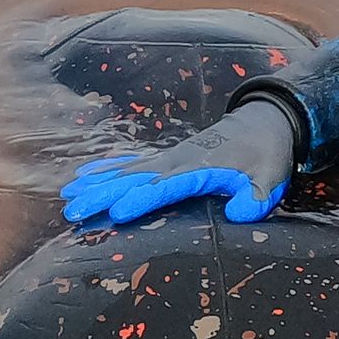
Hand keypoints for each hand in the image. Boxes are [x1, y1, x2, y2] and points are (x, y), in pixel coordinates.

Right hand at [61, 96, 297, 225]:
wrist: (263, 123)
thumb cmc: (266, 155)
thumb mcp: (270, 179)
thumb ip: (256, 198)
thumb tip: (241, 215)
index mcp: (199, 168)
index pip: (165, 186)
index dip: (142, 199)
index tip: (118, 212)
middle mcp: (176, 161)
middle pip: (134, 179)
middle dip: (104, 195)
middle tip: (75, 211)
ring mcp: (168, 157)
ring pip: (125, 171)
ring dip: (96, 184)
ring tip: (69, 198)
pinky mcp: (165, 158)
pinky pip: (129, 163)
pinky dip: (106, 169)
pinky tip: (84, 177)